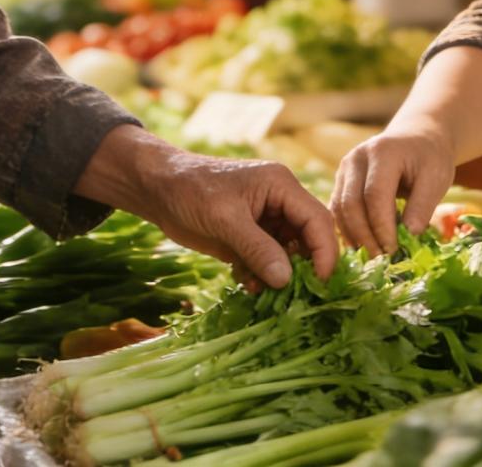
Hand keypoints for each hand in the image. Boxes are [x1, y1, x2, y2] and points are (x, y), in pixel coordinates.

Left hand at [77, 126, 336, 288]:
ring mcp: (264, 222)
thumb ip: (257, 248)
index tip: (321, 282)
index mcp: (282, 186)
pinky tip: (245, 283)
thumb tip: (286, 280)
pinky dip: (259, 276)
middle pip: (307, 239)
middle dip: (303, 267)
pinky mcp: (248, 239)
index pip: (317, 220)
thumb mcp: (225, 219)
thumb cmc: (191, 190)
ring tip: (263, 291)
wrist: (156, 189)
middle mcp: (279, 203)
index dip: (324, 251)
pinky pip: (266, 262)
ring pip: (287, 255)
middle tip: (295, 295)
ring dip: (279, 276)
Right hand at [331, 125, 455, 254]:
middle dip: (365, 236)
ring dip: (354, 237)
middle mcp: (356, 158)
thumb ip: (422, 206)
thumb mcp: (436, 178)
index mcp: (382, 152)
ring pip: (340, 209)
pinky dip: (348, 230)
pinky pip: (338, 210)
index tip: (394, 250)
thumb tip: (408, 236)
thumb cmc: (429, 158)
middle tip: (381, 260)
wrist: (416, 138)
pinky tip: (362, 247)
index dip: (382, 226)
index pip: (375, 195)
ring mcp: (345, 169)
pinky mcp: (341, 181)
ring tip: (372, 258)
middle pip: (351, 203)